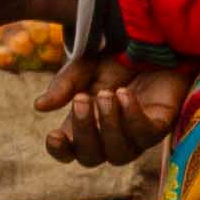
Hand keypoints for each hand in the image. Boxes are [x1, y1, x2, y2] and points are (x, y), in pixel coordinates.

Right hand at [40, 51, 192, 164]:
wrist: (154, 42)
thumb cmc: (117, 59)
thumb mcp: (85, 67)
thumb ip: (64, 85)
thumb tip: (39, 106)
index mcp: (86, 126)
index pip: (69, 153)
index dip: (59, 151)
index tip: (53, 135)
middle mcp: (110, 137)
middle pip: (91, 157)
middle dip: (85, 130)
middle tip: (82, 98)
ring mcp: (136, 136)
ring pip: (119, 154)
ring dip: (109, 125)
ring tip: (108, 93)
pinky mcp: (160, 126)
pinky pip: (145, 135)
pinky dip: (132, 116)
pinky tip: (125, 95)